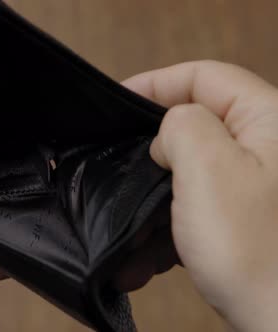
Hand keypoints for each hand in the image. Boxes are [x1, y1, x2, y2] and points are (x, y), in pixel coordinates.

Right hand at [116, 60, 277, 331]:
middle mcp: (268, 146)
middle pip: (198, 119)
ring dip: (157, 185)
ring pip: (192, 163)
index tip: (119, 100)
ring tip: (131, 208)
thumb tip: (165, 132)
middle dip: (155, 139)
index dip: (158, 82)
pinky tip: (150, 243)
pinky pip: (196, 198)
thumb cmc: (256, 250)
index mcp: (269, 120)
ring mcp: (255, 183)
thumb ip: (182, 126)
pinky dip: (169, 215)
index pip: (206, 76)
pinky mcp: (244, 214)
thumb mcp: (208, 170)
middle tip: (122, 153)